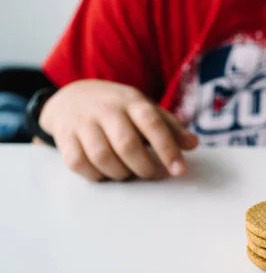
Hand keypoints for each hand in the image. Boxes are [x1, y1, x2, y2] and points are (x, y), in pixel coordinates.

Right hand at [39, 80, 198, 181]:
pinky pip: (79, 164)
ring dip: (120, 173)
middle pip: (127, 144)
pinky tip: (106, 173)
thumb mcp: (145, 109)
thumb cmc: (119, 108)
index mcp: (132, 101)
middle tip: (151, 173)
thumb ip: (170, 127)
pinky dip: (96, 175)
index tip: (179, 170)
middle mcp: (106, 109)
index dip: (167, 148)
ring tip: (129, 172)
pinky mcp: (65, 138)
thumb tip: (193, 144)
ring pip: (102, 157)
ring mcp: (83, 123)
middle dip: (144, 167)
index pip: (152, 123)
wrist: (72, 97)